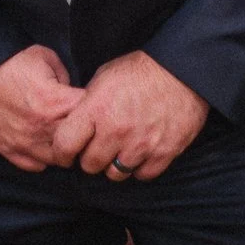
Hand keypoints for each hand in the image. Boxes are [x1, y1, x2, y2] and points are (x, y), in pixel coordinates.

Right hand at [0, 44, 85, 171]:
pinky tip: (43, 142)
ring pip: (59, 161)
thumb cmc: (8, 62)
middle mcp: (43, 129)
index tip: (94, 104)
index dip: (96, 109)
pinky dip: (43, 158)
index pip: (91, 116)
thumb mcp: (45, 57)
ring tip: (62, 134)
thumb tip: (72, 91)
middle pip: (79, 144)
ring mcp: (26, 144)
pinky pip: (36, 166)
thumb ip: (66, 76)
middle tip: (81, 122)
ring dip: (64, 148)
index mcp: (55, 103)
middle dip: (84, 133)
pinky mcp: (10, 151)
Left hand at [48, 50, 208, 182]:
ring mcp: (140, 144)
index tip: (65, 154)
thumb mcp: (104, 76)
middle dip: (90, 158)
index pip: (65, 144)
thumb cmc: (141, 69)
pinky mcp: (163, 153)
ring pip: (115, 174)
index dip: (61, 153)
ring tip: (120, 150)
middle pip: (90, 165)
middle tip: (97, 148)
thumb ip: (88, 102)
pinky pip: (142, 175)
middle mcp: (116, 131)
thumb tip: (75, 121)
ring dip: (114, 165)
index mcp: (97, 109)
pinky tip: (140, 152)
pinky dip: (139, 167)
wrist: (183, 69)